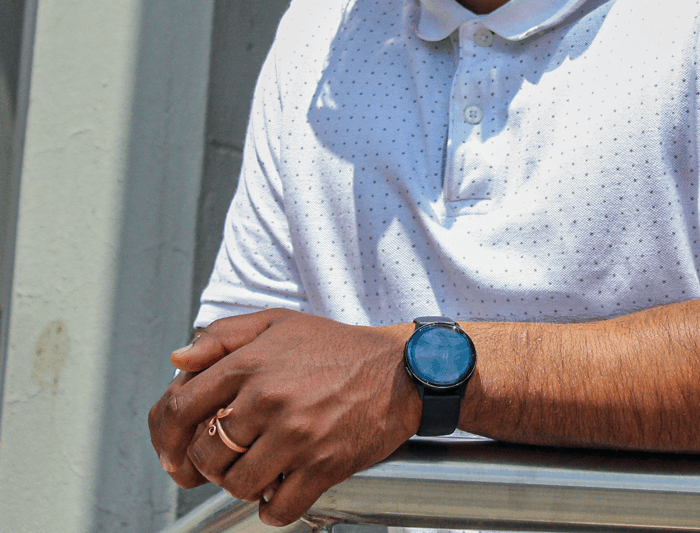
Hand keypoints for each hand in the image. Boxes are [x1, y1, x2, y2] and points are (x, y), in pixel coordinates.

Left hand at [148, 310, 419, 525]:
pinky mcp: (323, 465)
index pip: (180, 408)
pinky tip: (282, 486)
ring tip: (260, 467)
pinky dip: (273, 507)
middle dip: (209, 463)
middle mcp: (269, 398)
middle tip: (227, 457)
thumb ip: (224, 336)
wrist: (400, 370)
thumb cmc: (339, 348)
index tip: (172, 450)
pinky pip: (277, 509)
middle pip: (206, 454)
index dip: (166, 435)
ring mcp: (296, 434)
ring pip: (237, 485)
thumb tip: (179, 360)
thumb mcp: (279, 323)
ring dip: (242, 484)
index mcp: (252, 363)